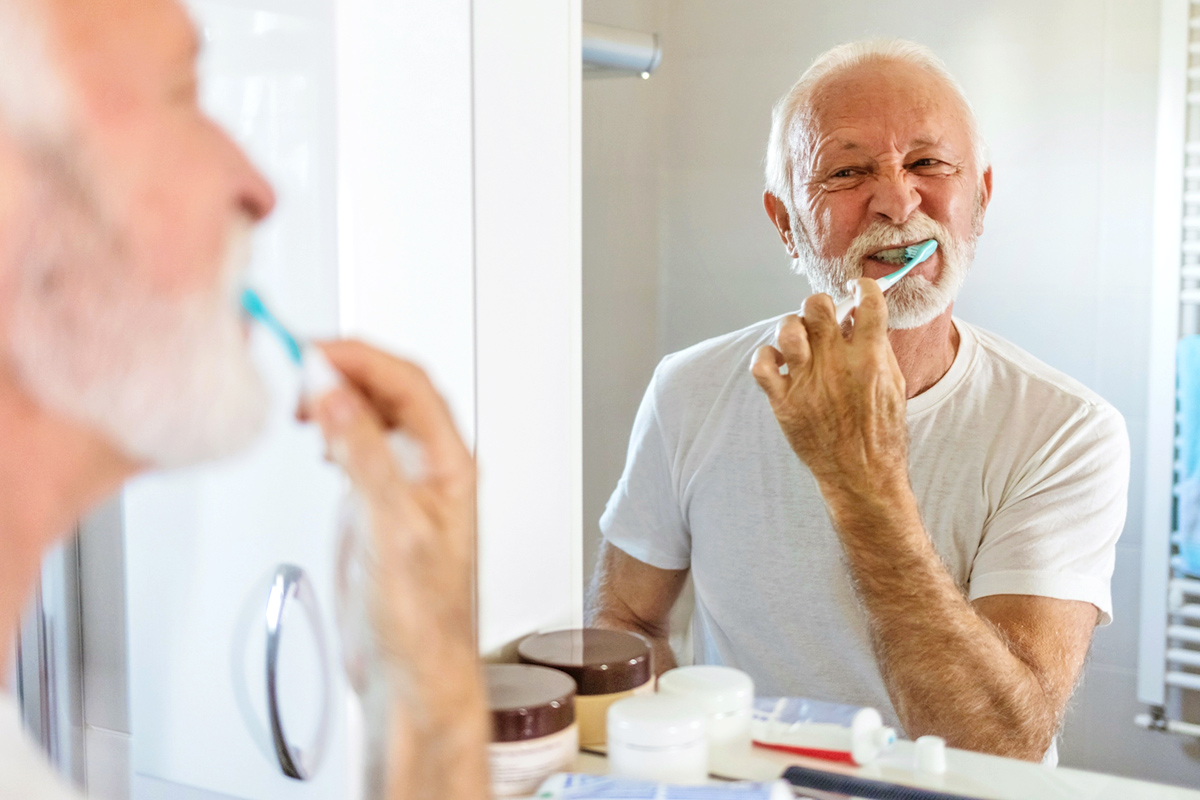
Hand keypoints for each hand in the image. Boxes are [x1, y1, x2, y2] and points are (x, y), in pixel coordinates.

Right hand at [309, 340, 476, 688]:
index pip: (409, 384)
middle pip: (392, 391)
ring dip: (337, 396)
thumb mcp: (392, 529)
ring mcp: (403, 486)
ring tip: (301, 396)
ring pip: (373, 417)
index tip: (314, 351)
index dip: (362, 358)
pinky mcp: (376, 507)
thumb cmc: (423, 620)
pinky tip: (315, 435)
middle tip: (298, 368)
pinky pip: (357, 448)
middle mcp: (430, 469)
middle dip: (346, 369)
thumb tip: (337, 397)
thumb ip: (364, 458)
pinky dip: (332, 430)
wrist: (410, 674)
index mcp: (449, 465)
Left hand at [751, 279, 909, 499]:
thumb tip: (863, 319)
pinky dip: (766, 357)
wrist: (862, 475)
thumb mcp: (893, 386)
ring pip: (787, 328)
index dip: (863, 287)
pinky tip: (779, 363)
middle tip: (822, 318)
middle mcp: (836, 364)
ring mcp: (807, 382)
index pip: (868, 301)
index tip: (857, 290)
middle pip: (817, 306)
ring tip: (799, 340)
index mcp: (870, 358)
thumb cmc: (881, 434)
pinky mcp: (784, 401)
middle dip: (819, 305)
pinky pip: (761, 364)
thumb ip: (878, 349)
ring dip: (792, 327)